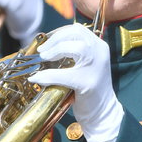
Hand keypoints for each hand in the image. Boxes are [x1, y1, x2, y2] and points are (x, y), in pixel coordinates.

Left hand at [29, 24, 124, 141]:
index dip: (58, 33)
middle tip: (42, 52)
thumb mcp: (84, 66)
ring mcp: (95, 66)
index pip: (77, 29)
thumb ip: (72, 54)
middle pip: (75, 34)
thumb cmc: (89, 89)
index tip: (46, 42)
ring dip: (53, 52)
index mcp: (99, 46)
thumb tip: (46, 47)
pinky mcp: (87, 83)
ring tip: (42, 59)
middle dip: (54, 40)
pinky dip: (48, 76)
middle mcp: (100, 52)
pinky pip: (63, 74)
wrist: (103, 112)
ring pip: (73, 48)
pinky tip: (37, 79)